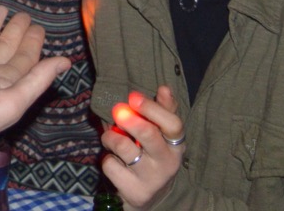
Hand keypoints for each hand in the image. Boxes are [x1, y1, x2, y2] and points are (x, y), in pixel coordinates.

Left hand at [102, 86, 184, 209]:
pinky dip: (107, 159)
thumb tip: (165, 88)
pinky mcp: (135, 192)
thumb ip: (163, 110)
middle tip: (117, 111)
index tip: (133, 96)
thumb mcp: (162, 135)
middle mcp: (168, 162)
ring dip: (111, 137)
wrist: (151, 196)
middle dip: (129, 119)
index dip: (152, 108)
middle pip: (149, 135)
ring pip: (123, 147)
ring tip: (111, 138)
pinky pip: (111, 166)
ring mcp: (152, 179)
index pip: (173, 124)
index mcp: (176, 145)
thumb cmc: (153, 155)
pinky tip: (114, 162)